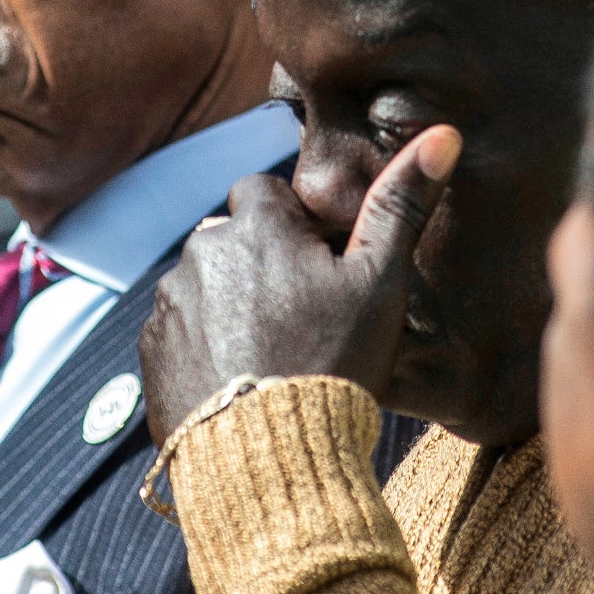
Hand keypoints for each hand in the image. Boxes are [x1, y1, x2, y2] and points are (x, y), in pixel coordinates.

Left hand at [139, 125, 460, 443]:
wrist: (270, 459)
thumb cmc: (333, 363)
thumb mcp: (381, 283)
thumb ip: (402, 205)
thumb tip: (442, 134)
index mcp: (254, 224)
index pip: (267, 192)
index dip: (296, 226)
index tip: (321, 269)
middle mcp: (201, 252)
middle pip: (233, 238)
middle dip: (261, 264)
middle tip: (302, 318)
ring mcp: (170, 303)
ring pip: (205, 285)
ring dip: (230, 305)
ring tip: (272, 354)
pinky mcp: (151, 352)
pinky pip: (180, 331)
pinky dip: (204, 346)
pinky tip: (241, 379)